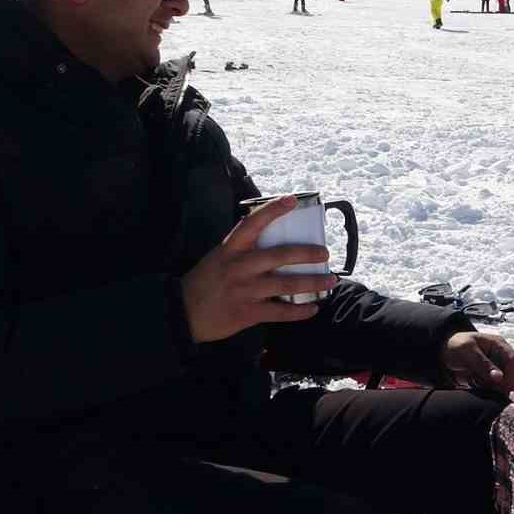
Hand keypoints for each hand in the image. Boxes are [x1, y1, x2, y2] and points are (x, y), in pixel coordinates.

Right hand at [180, 195, 340, 343]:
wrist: (183, 312)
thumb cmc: (205, 281)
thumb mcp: (218, 257)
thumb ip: (242, 249)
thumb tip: (271, 238)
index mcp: (230, 249)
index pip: (252, 223)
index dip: (272, 210)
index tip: (292, 200)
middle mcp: (239, 267)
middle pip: (279, 255)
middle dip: (306, 253)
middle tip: (324, 253)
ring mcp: (245, 291)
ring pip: (286, 285)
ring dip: (312, 282)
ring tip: (330, 280)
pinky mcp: (248, 313)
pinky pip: (280, 312)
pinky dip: (300, 311)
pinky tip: (313, 308)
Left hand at [439, 332, 513, 393]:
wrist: (442, 351)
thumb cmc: (455, 345)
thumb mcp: (468, 351)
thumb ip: (483, 363)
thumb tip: (499, 378)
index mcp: (499, 344)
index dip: (511, 375)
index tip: (501, 387)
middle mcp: (501, 355)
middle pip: (512, 374)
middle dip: (502, 384)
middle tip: (488, 388)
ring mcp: (496, 366)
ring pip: (504, 383)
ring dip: (494, 388)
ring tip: (477, 383)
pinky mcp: (489, 376)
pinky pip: (494, 387)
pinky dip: (488, 389)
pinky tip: (476, 384)